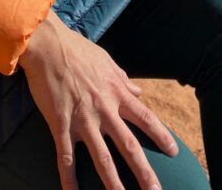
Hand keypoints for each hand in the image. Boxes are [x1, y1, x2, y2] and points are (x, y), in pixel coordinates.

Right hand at [18, 9, 177, 189]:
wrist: (47, 45)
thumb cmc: (77, 50)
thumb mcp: (107, 62)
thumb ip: (123, 79)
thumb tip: (138, 91)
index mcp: (116, 92)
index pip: (145, 118)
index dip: (161, 136)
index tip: (173, 152)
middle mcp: (104, 109)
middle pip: (129, 146)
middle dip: (144, 172)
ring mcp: (82, 119)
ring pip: (101, 158)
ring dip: (113, 183)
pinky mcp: (60, 124)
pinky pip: (66, 157)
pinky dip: (69, 179)